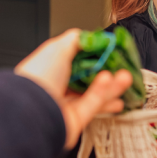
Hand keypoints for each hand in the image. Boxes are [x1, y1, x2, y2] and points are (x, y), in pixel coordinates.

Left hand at [15, 29, 131, 149]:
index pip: (75, 60)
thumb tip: (92, 38)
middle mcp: (56, 87)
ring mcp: (65, 105)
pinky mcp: (75, 120)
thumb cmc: (37, 78)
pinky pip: (92, 105)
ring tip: (125, 76)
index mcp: (49, 69)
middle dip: (107, 71)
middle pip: (87, 78)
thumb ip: (76, 41)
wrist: (31, 111)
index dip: (93, 55)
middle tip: (121, 65)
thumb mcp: (57, 48)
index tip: (110, 50)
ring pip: (93, 93)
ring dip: (112, 85)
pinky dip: (103, 94)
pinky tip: (112, 83)